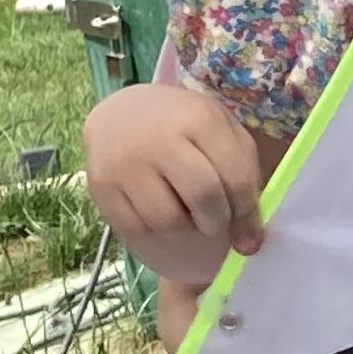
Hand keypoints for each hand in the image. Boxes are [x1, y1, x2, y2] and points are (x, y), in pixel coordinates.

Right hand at [85, 81, 265, 286]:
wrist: (121, 113)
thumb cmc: (183, 126)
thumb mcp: (221, 132)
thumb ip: (244, 175)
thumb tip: (250, 240)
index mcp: (199, 119)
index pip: (235, 178)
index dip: (247, 214)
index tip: (251, 236)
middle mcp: (160, 139)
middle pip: (202, 199)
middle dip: (218, 224)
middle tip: (217, 227)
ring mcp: (126, 163)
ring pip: (168, 221)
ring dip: (187, 233)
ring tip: (190, 221)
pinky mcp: (102, 186)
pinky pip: (135, 230)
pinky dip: (156, 236)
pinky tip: (165, 223)